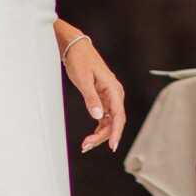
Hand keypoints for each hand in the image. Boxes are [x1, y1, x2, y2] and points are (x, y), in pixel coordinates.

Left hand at [62, 35, 126, 152]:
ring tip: (86, 144)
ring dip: (100, 134)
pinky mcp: (103, 98)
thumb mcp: (83, 80)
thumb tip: (97, 116)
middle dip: (103, 136)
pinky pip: (105, 117)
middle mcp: (115, 94)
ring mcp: (110, 97)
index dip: (116, 132)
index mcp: (113, 89)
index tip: (112, 145)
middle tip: (86, 146)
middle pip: (114, 121)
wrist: (77, 49)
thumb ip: (91, 98)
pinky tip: (91, 136)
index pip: (119, 115)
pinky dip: (99, 127)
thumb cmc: (81, 60)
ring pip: (109, 121)